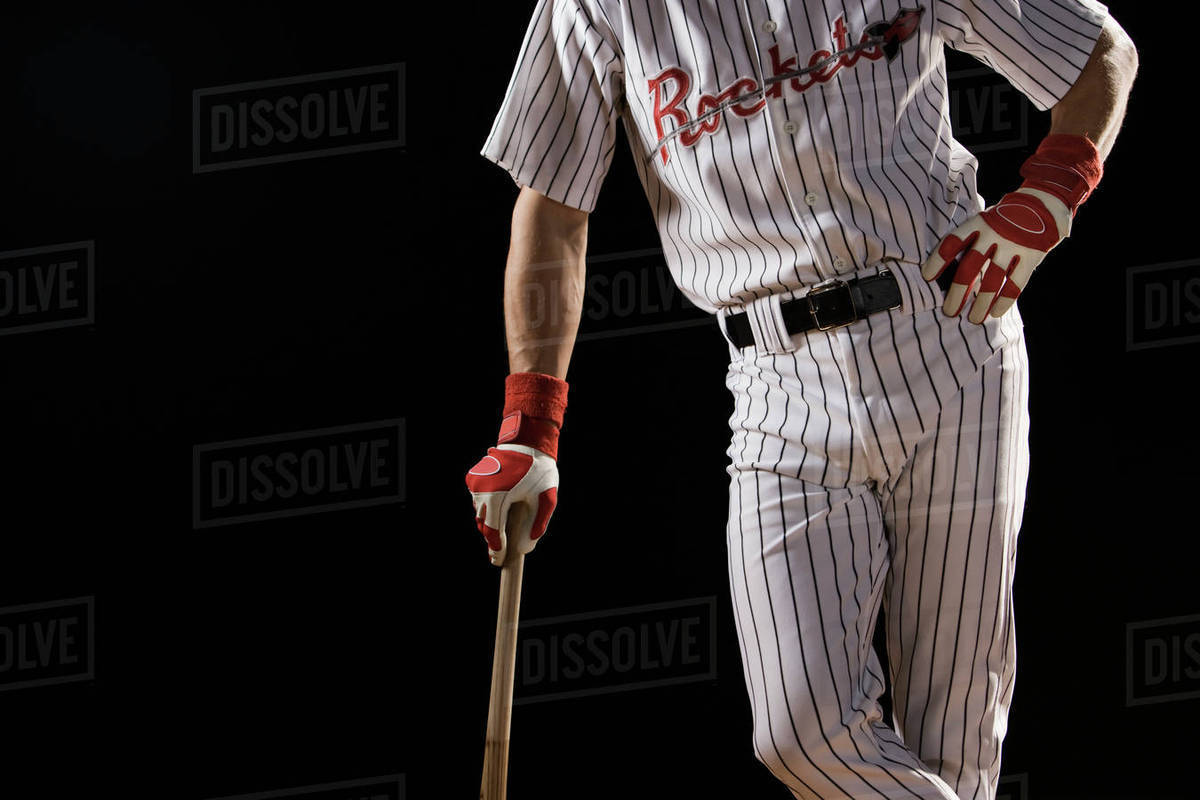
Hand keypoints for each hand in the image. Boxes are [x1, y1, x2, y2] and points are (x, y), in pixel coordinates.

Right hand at [465, 444, 558, 565]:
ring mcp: (475, 483)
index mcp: (498, 496)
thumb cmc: (539, 469)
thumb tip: (526, 547)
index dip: (496, 549)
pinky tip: (499, 507)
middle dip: (493, 537)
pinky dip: (486, 506)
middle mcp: (482, 491)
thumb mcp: (547, 497)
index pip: (493, 531)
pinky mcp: (473, 477)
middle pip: (484, 524)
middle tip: (501, 550)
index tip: (498, 561)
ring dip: (489, 521)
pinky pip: (478, 499)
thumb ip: (539, 523)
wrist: (527, 441)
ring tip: (502, 528)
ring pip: (479, 512)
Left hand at [921, 187, 1070, 323]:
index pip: (953, 242)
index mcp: (979, 223)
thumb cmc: (1007, 216)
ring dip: (982, 303)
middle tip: (949, 311)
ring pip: (993, 280)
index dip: (938, 260)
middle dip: (958, 292)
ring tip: (974, 319)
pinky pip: (1016, 283)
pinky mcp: (1031, 255)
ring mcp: (1013, 244)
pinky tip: (996, 312)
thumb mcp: (987, 218)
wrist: (1045, 200)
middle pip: (970, 267)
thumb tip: (950, 264)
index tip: (927, 277)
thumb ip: (973, 238)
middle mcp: (994, 234)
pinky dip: (1005, 299)